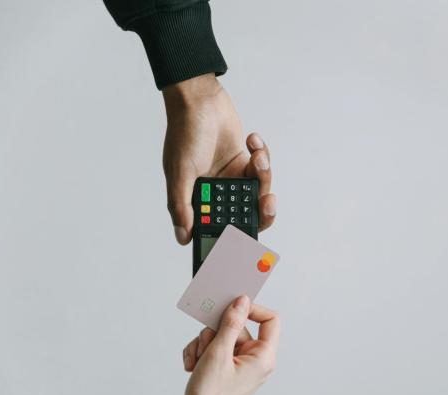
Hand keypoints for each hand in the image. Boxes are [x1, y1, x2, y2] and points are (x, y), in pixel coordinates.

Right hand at [162, 74, 276, 243]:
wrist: (201, 100)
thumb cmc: (185, 132)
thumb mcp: (180, 172)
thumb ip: (180, 205)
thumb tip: (182, 236)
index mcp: (197, 199)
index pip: (217, 228)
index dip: (234, 238)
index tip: (249, 241)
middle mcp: (215, 192)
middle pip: (246, 216)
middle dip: (261, 211)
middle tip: (267, 202)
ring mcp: (232, 178)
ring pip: (259, 192)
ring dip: (263, 175)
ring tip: (256, 156)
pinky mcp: (245, 163)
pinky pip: (262, 169)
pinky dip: (262, 155)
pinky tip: (251, 139)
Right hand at [179, 295, 280, 394]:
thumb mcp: (218, 354)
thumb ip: (230, 324)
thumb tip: (241, 301)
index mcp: (263, 356)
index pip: (270, 320)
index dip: (252, 309)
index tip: (232, 306)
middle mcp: (255, 359)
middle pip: (237, 327)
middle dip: (214, 334)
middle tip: (205, 349)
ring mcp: (240, 363)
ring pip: (221, 336)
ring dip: (203, 345)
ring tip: (197, 363)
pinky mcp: (226, 367)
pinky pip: (214, 348)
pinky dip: (200, 354)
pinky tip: (192, 366)